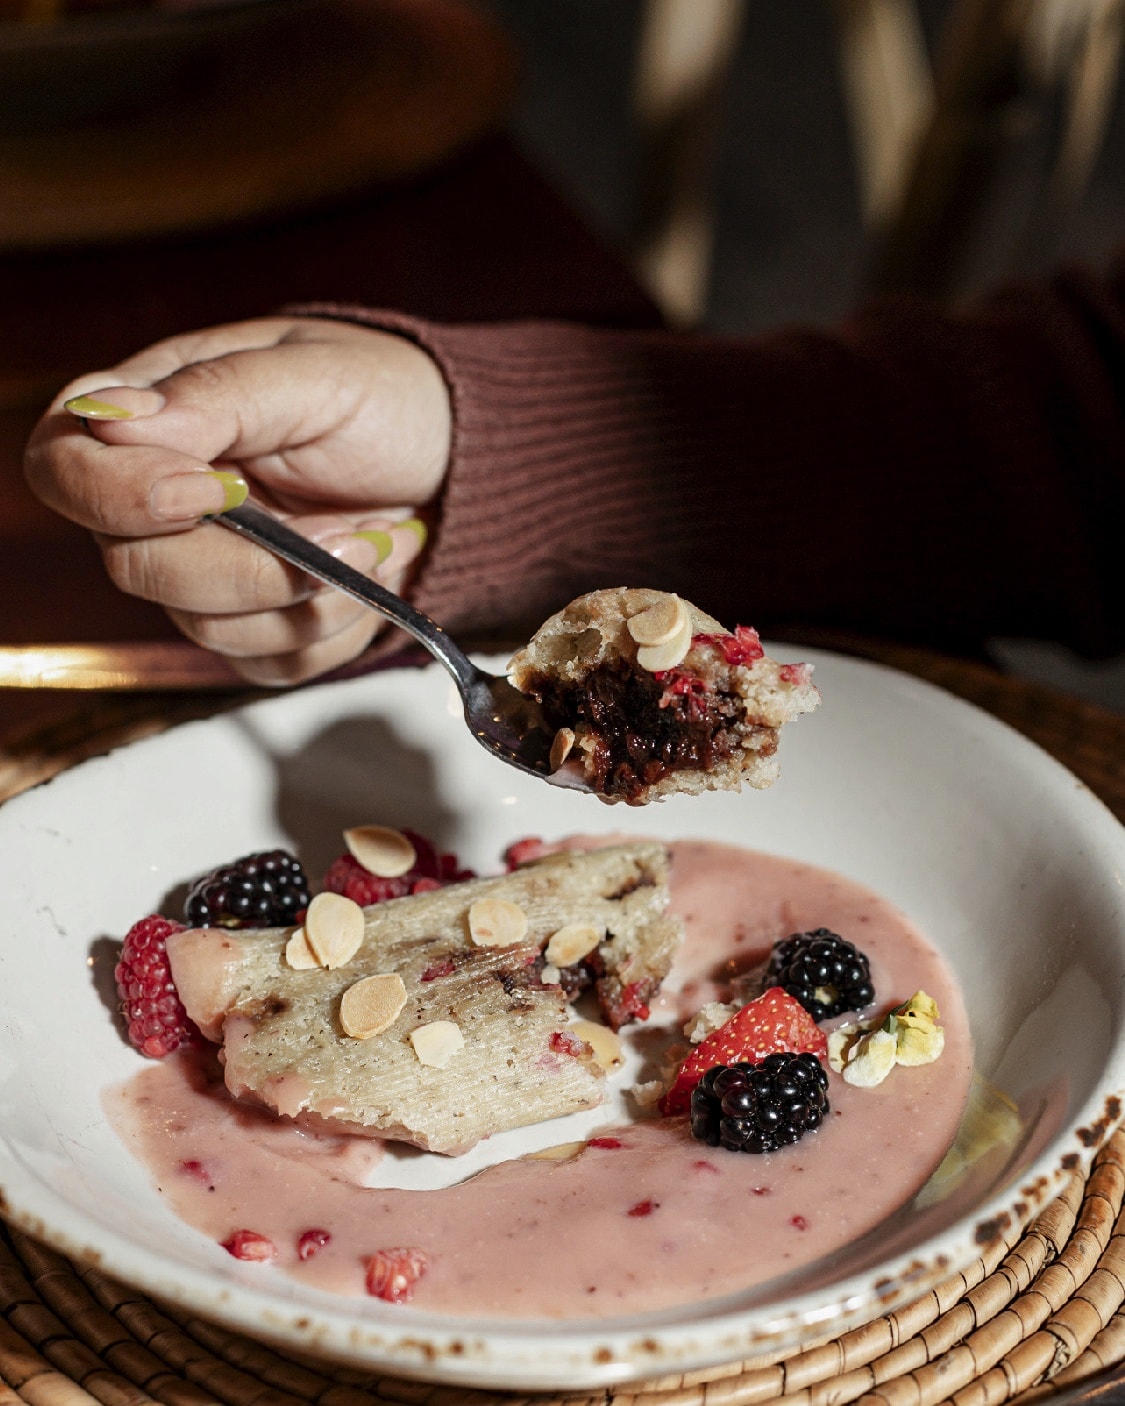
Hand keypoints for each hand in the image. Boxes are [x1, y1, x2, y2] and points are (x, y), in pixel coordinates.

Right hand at [24, 317, 451, 683]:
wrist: (461, 463)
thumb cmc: (386, 397)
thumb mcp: (316, 374)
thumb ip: (218, 397)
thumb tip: (116, 420)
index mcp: (150, 418)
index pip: (63, 469)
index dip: (121, 496)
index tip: (218, 491)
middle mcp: (161, 501)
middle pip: (135, 568)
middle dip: (251, 566)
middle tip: (346, 532)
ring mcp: (207, 570)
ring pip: (207, 628)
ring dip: (309, 599)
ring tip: (379, 542)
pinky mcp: (258, 627)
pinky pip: (269, 663)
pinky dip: (334, 632)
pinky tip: (373, 578)